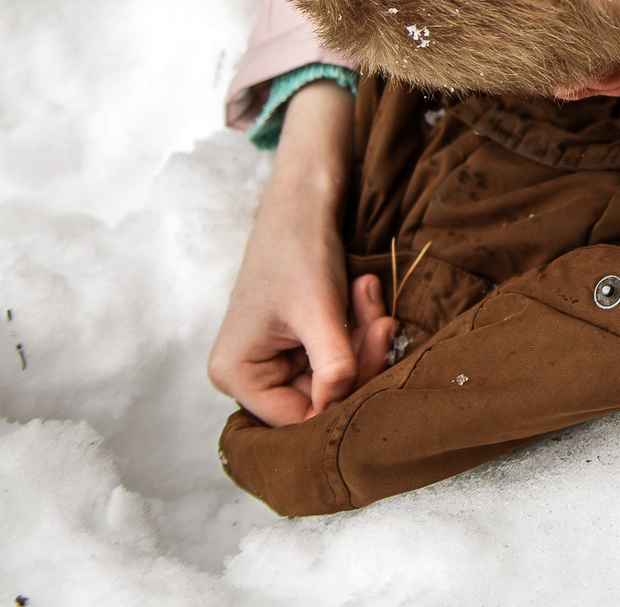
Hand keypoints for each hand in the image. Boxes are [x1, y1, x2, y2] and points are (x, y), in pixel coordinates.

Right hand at [207, 81, 395, 425]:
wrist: (305, 200)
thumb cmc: (299, 250)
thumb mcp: (319, 312)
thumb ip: (334, 366)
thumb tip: (341, 406)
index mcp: (237, 375)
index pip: (298, 418)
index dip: (342, 397)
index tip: (375, 351)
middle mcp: (250, 374)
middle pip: (321, 396)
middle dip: (359, 356)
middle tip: (383, 318)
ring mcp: (275, 357)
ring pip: (338, 373)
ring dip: (363, 335)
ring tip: (368, 293)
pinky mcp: (300, 339)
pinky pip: (340, 349)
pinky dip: (359, 324)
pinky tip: (363, 290)